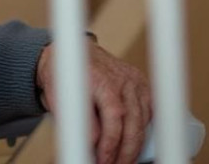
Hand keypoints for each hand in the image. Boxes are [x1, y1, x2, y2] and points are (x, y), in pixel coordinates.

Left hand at [36, 40, 151, 163]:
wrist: (72, 55)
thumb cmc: (64, 76)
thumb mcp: (59, 98)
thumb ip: (77, 120)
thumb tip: (92, 145)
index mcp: (99, 78)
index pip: (114, 115)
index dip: (110, 143)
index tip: (103, 160)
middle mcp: (120, 78)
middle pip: (132, 122)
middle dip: (125, 151)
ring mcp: (134, 80)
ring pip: (143, 120)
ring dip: (135, 145)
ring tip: (123, 160)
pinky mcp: (141, 84)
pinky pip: (149, 112)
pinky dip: (143, 130)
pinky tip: (134, 144)